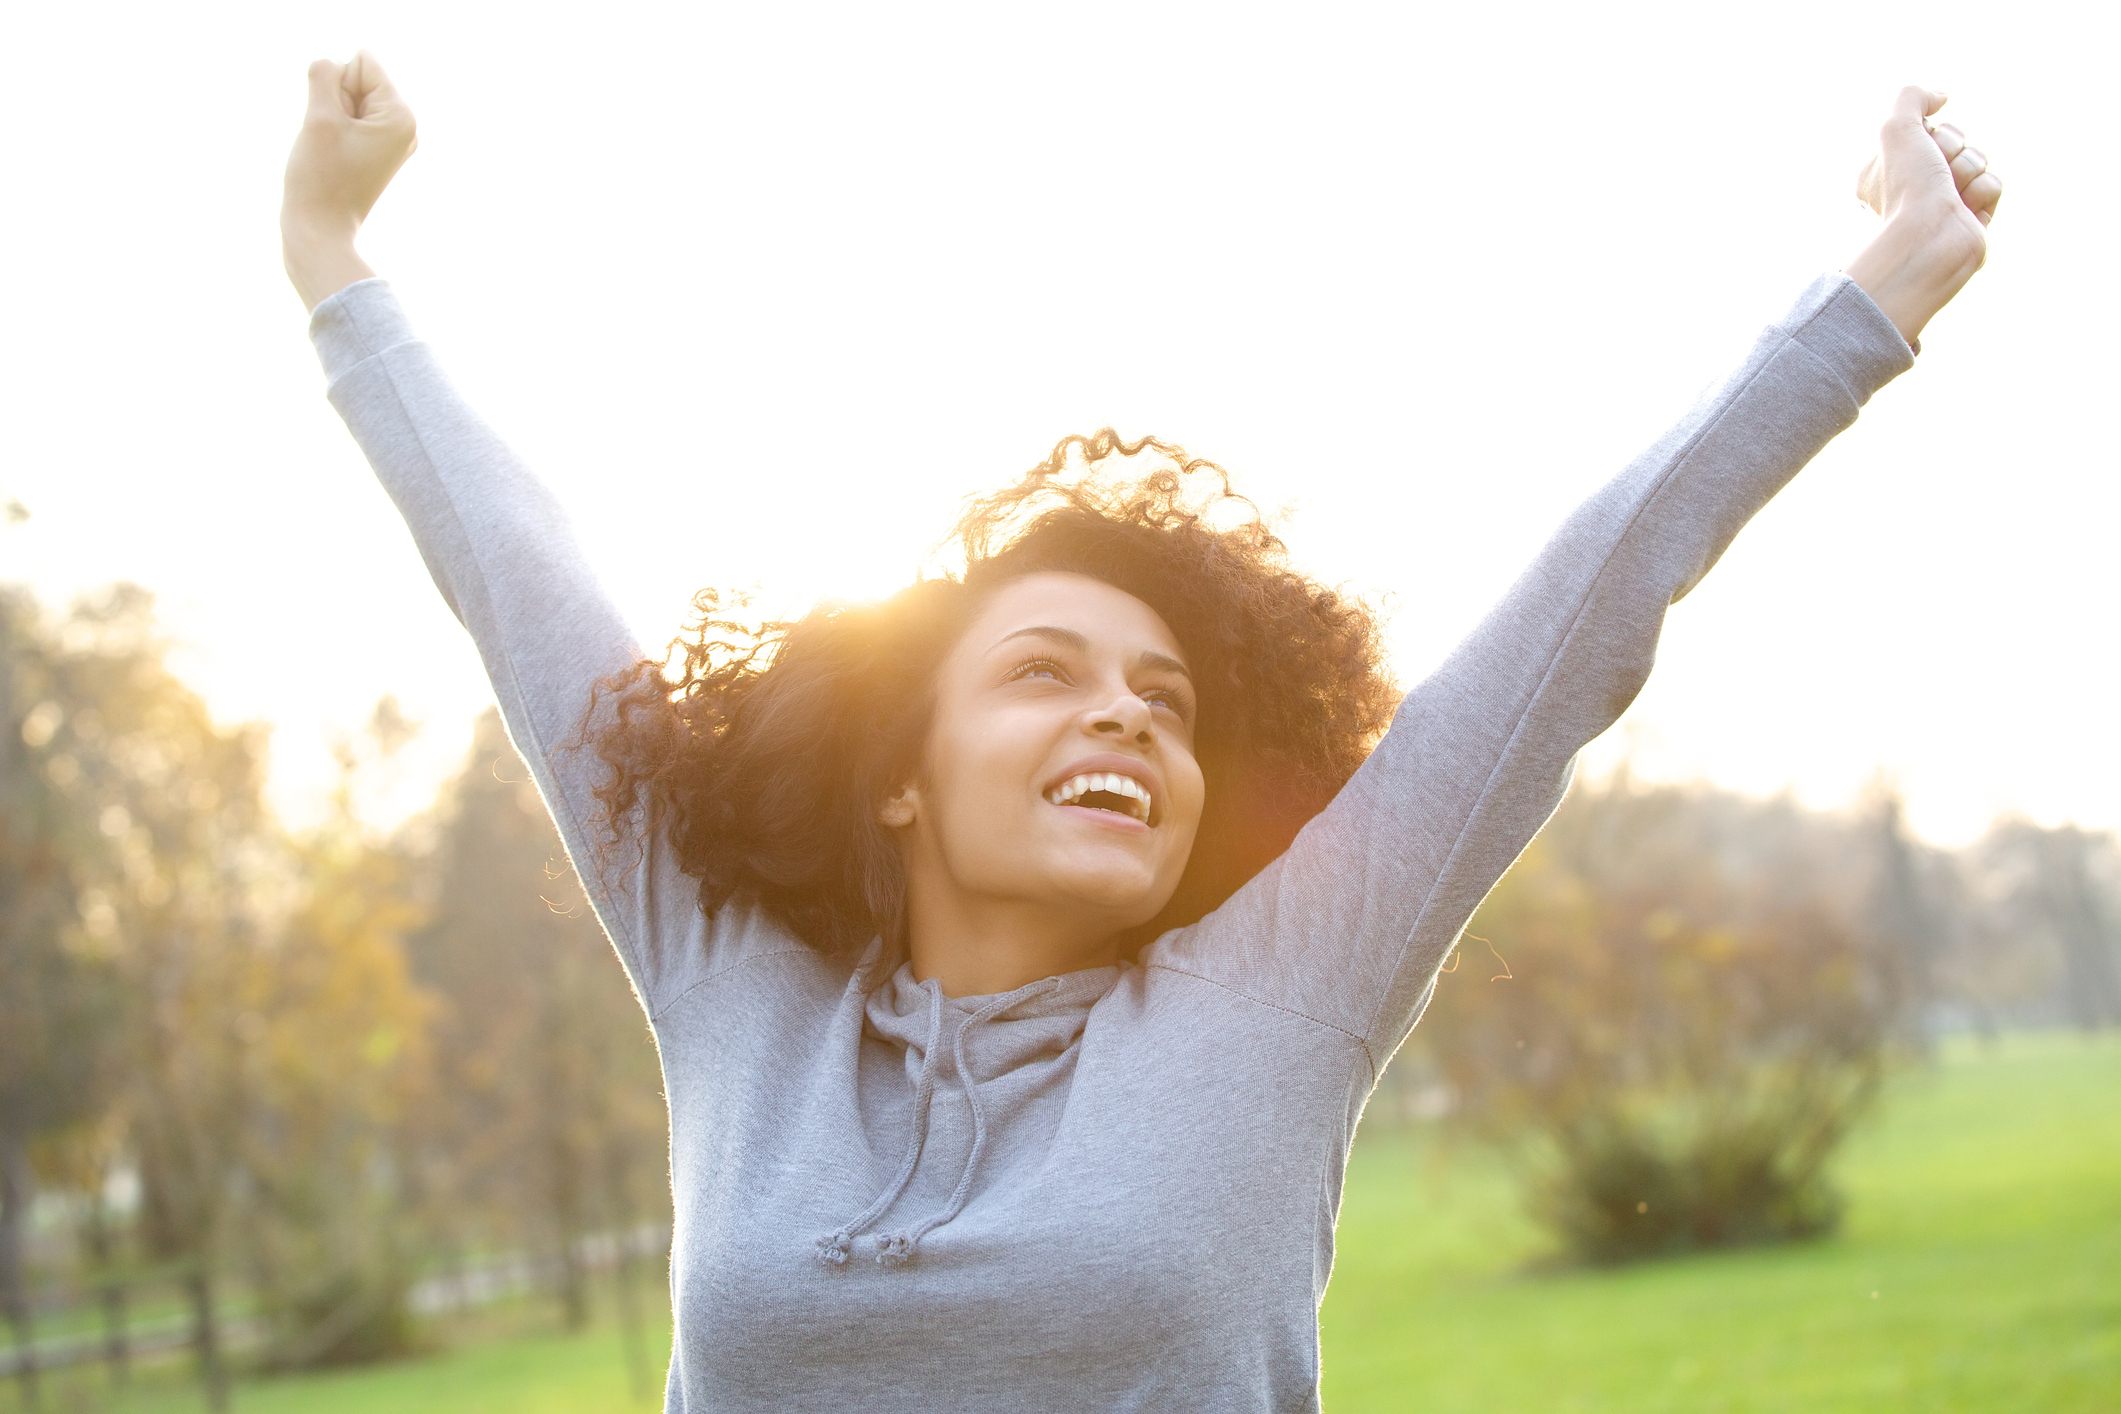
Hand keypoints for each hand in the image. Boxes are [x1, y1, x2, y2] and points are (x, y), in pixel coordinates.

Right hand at [281, 53, 417, 310]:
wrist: (320, 232)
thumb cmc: (319, 178)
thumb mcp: (319, 117)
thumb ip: (324, 75)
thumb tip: (331, 63)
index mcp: (402, 116)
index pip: (362, 63)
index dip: (336, 86)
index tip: (337, 124)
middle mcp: (406, 127)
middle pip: (358, 80)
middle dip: (335, 101)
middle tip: (333, 142)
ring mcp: (392, 142)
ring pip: (348, 101)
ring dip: (331, 117)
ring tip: (333, 152)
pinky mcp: (376, 153)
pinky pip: (347, 121)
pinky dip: (333, 132)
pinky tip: (334, 159)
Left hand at [1844, 88, 2001, 349]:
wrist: (1930, 241)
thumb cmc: (1907, 188)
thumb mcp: (1896, 128)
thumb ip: (1912, 96)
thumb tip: (1941, 97)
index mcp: (1887, 167)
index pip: (1929, 127)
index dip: (1932, 133)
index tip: (1918, 152)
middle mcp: (1914, 185)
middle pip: (1957, 139)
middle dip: (1952, 150)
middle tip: (1936, 175)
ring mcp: (1944, 201)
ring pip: (1978, 159)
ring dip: (1968, 171)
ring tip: (1950, 196)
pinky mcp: (1973, 217)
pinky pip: (1994, 184)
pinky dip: (1984, 192)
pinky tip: (1966, 211)